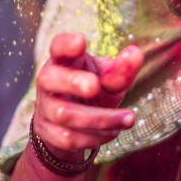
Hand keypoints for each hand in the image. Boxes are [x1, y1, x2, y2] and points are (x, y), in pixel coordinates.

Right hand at [34, 33, 143, 160]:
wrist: (76, 122)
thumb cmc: (94, 88)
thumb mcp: (108, 78)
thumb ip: (121, 69)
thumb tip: (136, 53)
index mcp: (64, 59)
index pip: (58, 46)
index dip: (66, 44)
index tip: (81, 42)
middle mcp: (49, 80)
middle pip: (49, 78)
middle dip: (72, 82)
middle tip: (95, 86)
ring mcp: (45, 106)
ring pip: (64, 114)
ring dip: (100, 118)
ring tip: (129, 118)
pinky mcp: (48, 132)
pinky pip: (68, 138)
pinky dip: (95, 137)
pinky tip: (114, 132)